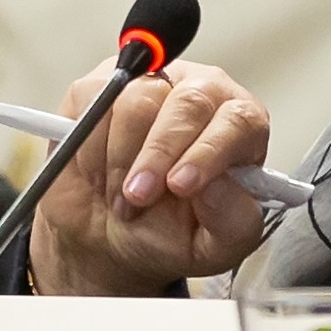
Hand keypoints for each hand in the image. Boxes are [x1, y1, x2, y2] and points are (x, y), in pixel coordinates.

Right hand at [24, 53, 271, 295]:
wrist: (108, 235)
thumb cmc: (167, 232)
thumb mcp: (210, 247)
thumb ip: (232, 223)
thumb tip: (221, 187)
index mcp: (240, 127)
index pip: (238, 120)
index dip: (208, 151)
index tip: (181, 186)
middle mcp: (201, 95)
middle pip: (188, 103)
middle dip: (158, 156)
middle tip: (139, 197)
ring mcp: (150, 83)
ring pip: (136, 100)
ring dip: (120, 160)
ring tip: (122, 197)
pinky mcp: (102, 85)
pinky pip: (94, 99)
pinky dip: (90, 146)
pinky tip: (99, 174)